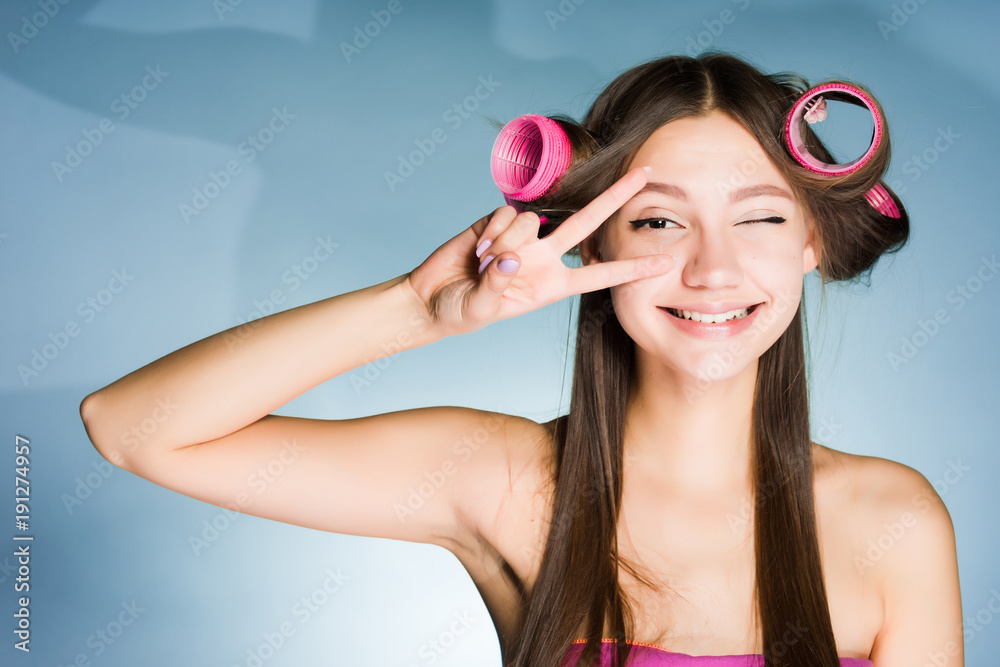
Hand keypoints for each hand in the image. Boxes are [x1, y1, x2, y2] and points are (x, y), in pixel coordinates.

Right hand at [404, 166, 673, 336]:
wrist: (429, 298)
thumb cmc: (459, 312)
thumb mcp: (481, 309)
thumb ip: (496, 286)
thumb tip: (510, 258)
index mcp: (552, 285)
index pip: (599, 275)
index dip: (631, 269)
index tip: (664, 263)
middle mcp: (544, 257)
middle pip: (587, 223)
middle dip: (616, 197)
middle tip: (647, 173)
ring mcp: (522, 237)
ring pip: (532, 222)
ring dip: (506, 243)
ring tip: (482, 266)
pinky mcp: (496, 221)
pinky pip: (506, 215)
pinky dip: (491, 232)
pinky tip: (476, 250)